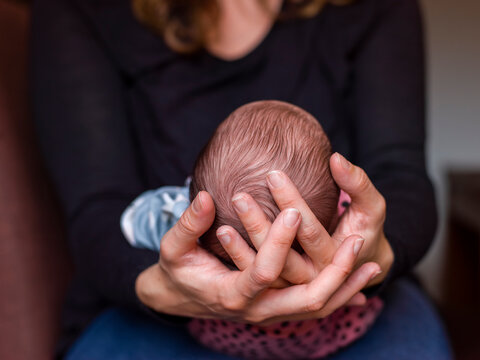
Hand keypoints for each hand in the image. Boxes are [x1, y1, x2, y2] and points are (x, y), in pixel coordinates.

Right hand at [136, 190, 378, 323]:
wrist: (182, 297)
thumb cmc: (178, 270)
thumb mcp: (174, 247)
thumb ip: (188, 224)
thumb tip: (205, 196)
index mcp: (232, 293)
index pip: (264, 271)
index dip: (279, 241)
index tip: (292, 209)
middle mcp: (257, 309)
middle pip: (307, 299)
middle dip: (335, 271)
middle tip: (356, 241)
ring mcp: (271, 313)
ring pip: (319, 308)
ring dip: (346, 286)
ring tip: (373, 264)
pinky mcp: (278, 309)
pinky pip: (316, 307)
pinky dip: (340, 294)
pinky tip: (359, 278)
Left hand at [218, 152, 392, 287]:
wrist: (365, 264)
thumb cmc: (367, 227)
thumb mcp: (371, 207)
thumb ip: (358, 183)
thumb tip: (336, 158)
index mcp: (335, 258)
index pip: (309, 231)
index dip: (291, 203)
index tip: (271, 175)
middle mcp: (314, 277)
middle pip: (282, 256)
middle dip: (260, 226)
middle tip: (239, 196)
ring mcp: (296, 287)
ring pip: (266, 272)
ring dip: (242, 250)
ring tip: (223, 222)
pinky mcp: (282, 287)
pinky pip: (257, 276)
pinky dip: (240, 259)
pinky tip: (222, 233)